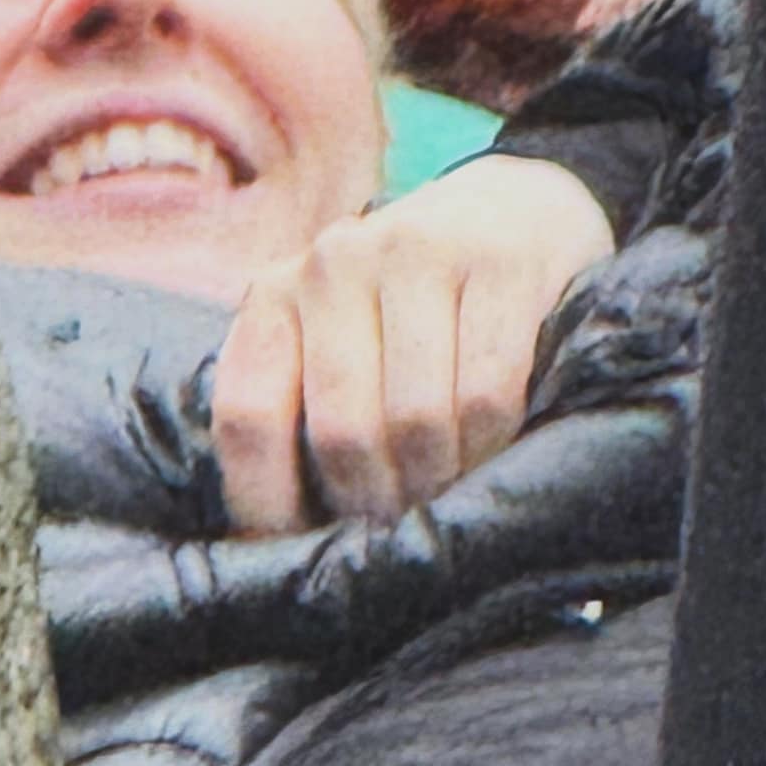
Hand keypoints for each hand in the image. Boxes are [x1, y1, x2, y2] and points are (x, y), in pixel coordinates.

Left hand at [212, 155, 614, 531]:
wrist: (517, 205)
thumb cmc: (413, 304)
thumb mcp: (339, 337)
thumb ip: (304, 408)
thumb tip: (278, 548)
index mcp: (276, 289)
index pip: (247, 415)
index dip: (267, 505)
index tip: (301, 559)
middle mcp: (336, 260)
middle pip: (340, 431)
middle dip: (374, 505)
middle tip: (401, 531)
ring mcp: (418, 251)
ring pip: (416, 420)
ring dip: (438, 483)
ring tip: (449, 495)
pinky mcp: (499, 263)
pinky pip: (488, 394)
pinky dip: (492, 444)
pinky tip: (496, 447)